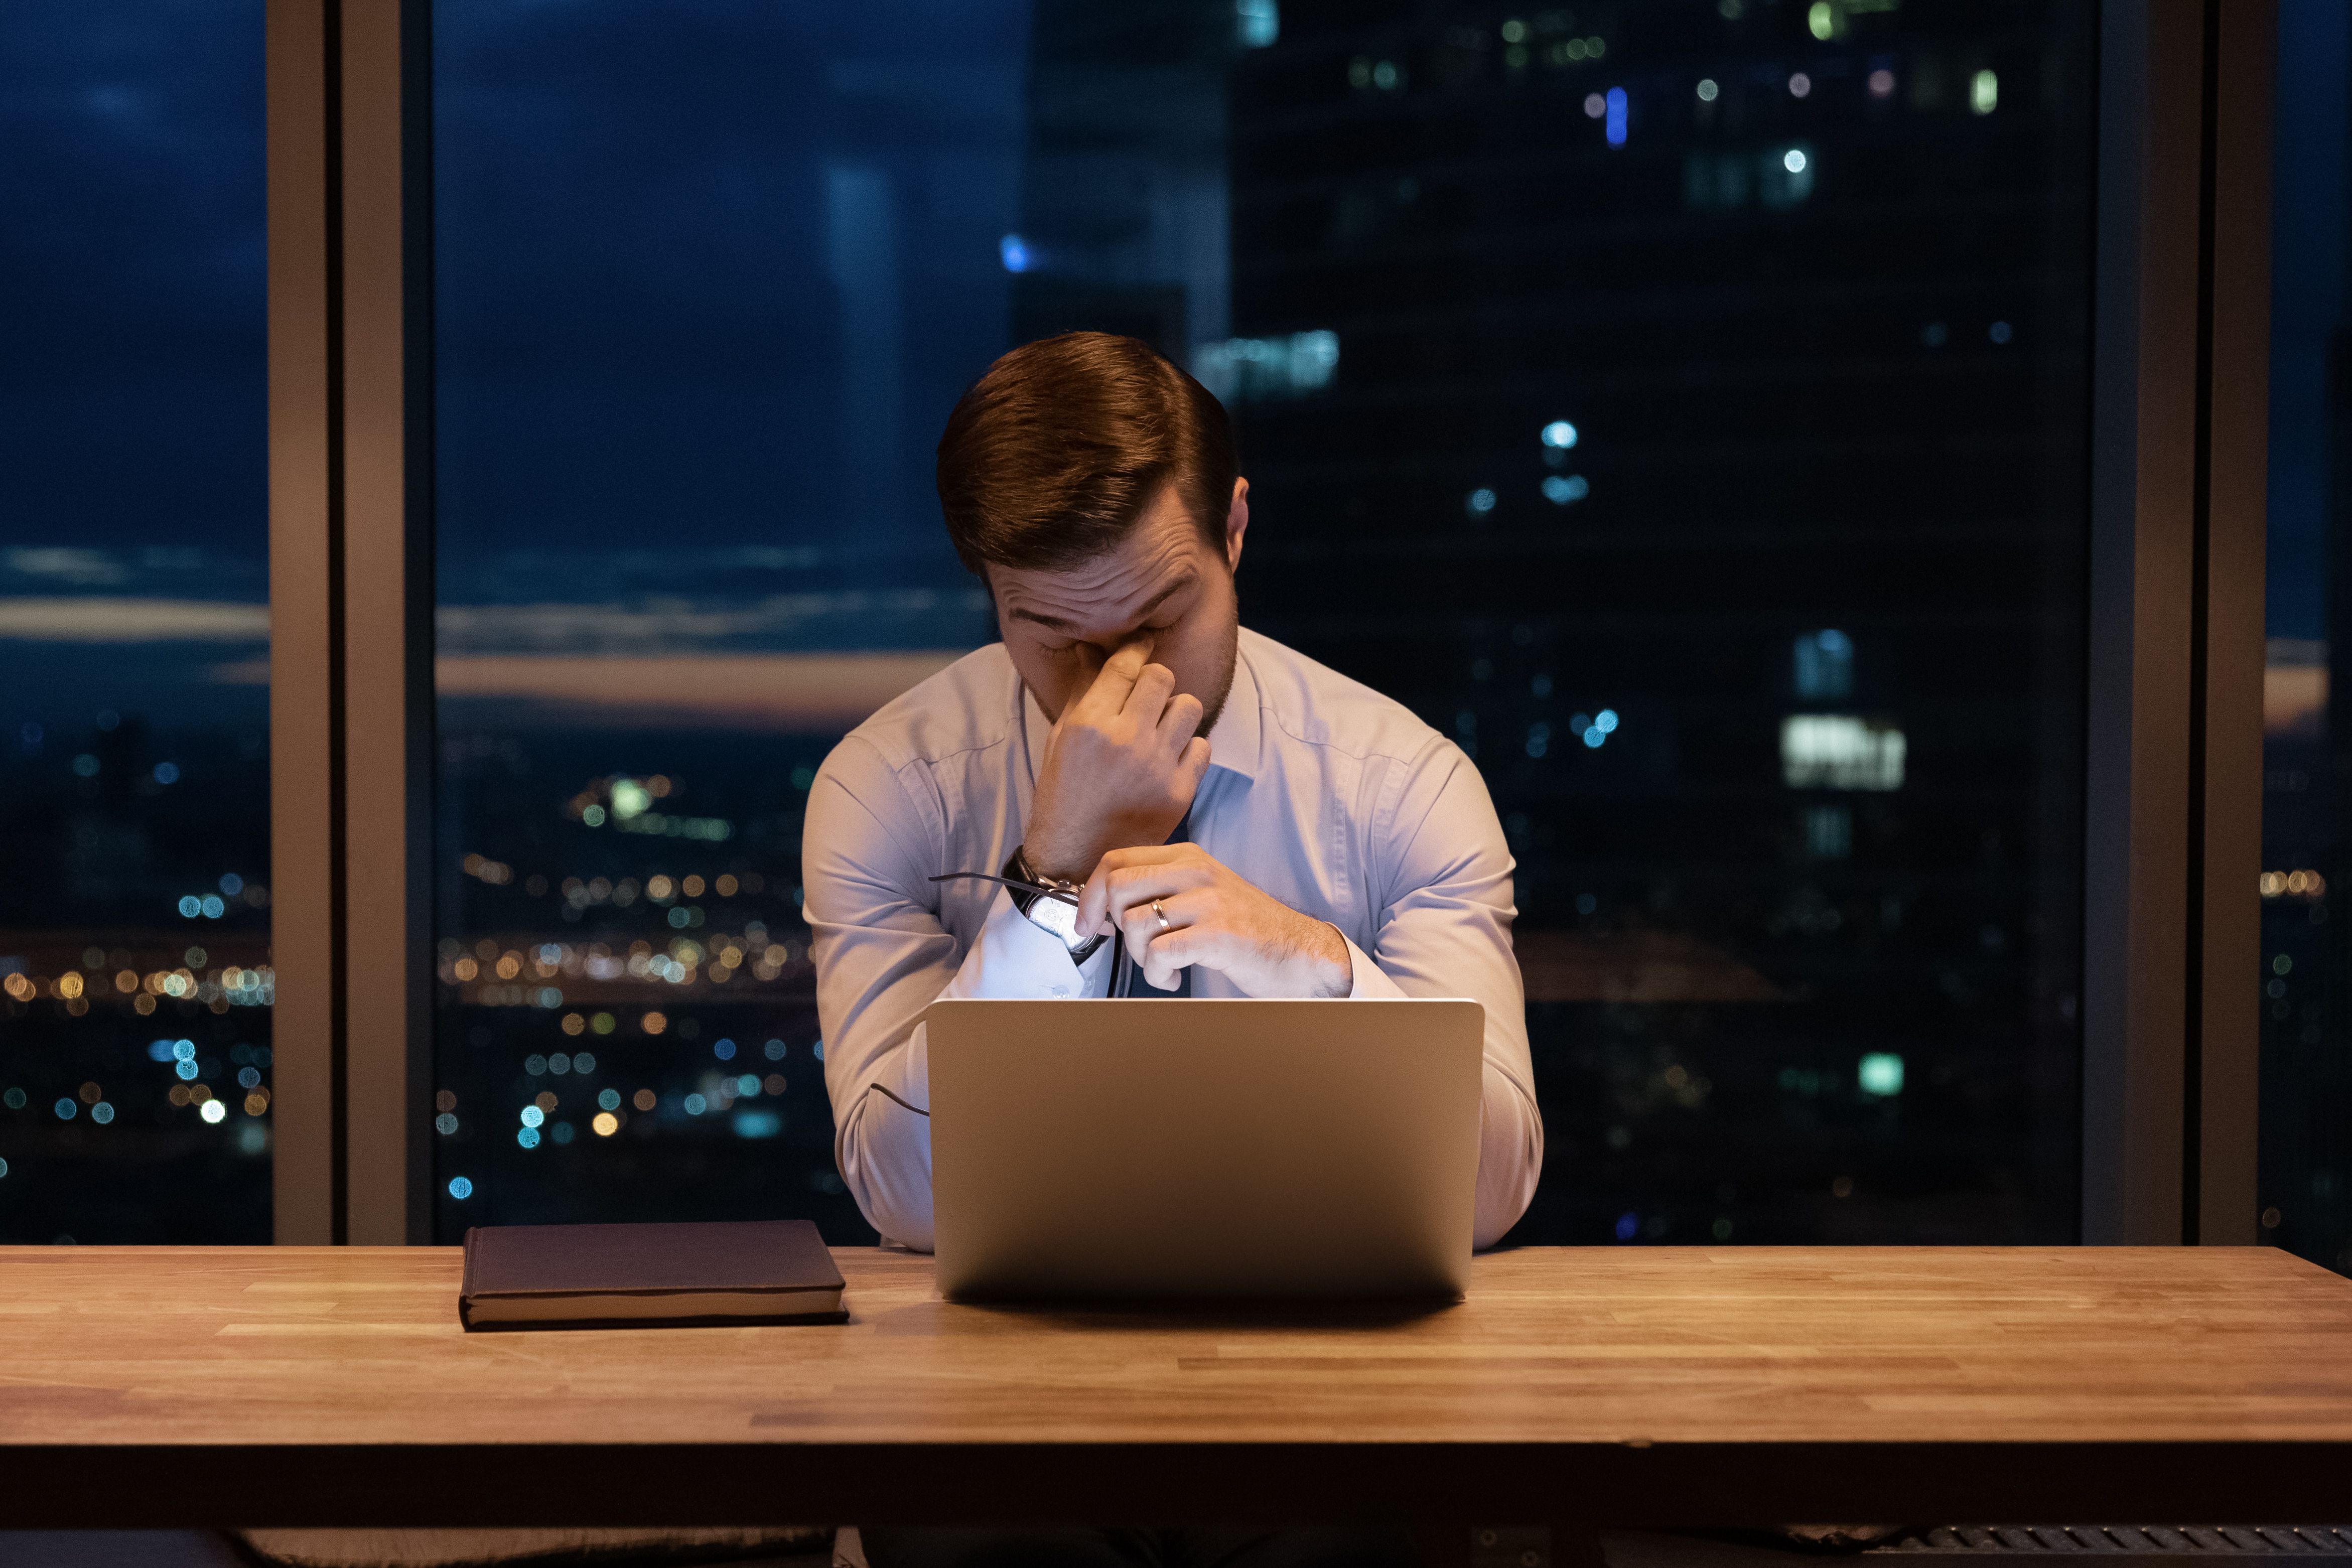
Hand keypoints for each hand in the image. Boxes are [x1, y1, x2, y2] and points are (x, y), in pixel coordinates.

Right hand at [1023, 636, 1211, 882]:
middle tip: (1147, 696)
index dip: (1136, 649)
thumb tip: (1092, 651)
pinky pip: (1203, 747)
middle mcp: (1127, 739)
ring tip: (1160, 728)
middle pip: (1161, 677)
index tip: (1141, 645)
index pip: (1124, 666)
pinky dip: (1189, 748)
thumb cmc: (1062, 795)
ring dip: (1175, 711)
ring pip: (1188, 707)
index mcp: (1091, 724)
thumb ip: (1082, 693)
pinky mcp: (1179, 792)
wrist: (1075, 858)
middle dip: (1154, 681)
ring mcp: (1156, 766)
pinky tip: (1170, 758)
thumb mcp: (1060, 739)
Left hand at [1075, 843, 1350, 997]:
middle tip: (1132, 947)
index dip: (1090, 894)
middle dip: (1112, 925)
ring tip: (1164, 966)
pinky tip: (1174, 979)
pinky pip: (1160, 953)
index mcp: (1187, 856)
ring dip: (1141, 957)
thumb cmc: (1246, 929)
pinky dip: (1158, 975)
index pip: (1116, 859)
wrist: (1299, 951)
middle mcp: (1196, 870)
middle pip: (1118, 886)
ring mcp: (1208, 899)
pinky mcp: (1218, 933)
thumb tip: (1101, 909)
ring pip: (1136, 924)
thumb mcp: (1200, 894)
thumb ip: (1157, 891)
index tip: (1087, 921)